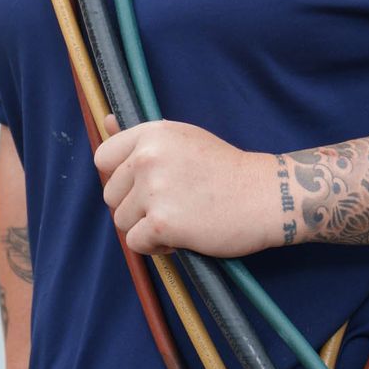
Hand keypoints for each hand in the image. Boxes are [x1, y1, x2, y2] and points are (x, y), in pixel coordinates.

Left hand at [93, 119, 281, 258]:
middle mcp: (147, 157)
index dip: (119, 177)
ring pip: (122, 221)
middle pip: (111, 194)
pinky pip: (136, 243)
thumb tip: (105, 121)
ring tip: (178, 220)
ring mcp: (154, 190)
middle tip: (169, 206)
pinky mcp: (162, 223)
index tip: (142, 186)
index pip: (103, 157)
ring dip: (145, 227)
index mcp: (152, 133)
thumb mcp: (184, 139)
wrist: (265, 196)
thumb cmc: (226, 170)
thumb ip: (144, 137)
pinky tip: (180, 238)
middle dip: (134, 206)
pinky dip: (156, 247)